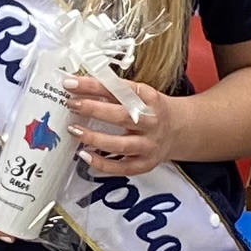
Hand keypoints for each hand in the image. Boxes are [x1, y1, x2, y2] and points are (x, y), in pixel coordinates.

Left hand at [61, 72, 180, 179]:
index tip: (72, 83)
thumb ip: (113, 90)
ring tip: (75, 130)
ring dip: (95, 138)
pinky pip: (121, 167)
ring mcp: (149, 145)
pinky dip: (102, 164)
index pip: (120, 89)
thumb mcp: (138, 93)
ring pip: (121, 144)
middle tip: (72, 104)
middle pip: (122, 116)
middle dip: (93, 109)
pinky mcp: (145, 163)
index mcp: (150, 99)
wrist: (179, 130)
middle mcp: (152, 122)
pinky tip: (85, 156)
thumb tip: (78, 84)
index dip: (94, 86)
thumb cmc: (151, 109)